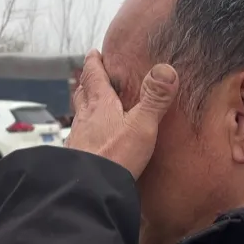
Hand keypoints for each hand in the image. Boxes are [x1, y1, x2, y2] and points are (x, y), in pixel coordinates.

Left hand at [66, 50, 177, 178]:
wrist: (89, 190)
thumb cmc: (115, 157)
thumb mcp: (142, 125)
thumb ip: (155, 99)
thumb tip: (166, 70)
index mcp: (100, 106)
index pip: (94, 77)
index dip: (94, 63)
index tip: (94, 53)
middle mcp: (85, 119)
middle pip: (83, 94)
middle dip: (86, 83)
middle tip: (89, 75)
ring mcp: (78, 140)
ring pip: (79, 116)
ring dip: (83, 108)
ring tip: (88, 105)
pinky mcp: (76, 159)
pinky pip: (79, 139)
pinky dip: (83, 133)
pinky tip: (88, 142)